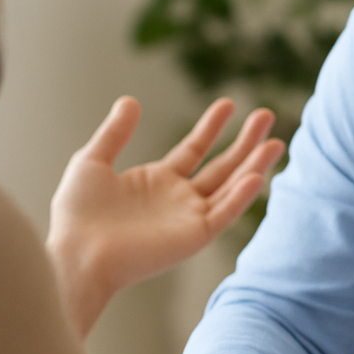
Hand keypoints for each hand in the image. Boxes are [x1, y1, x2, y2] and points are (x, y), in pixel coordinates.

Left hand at [47, 97, 283, 336]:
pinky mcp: (193, 237)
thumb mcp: (92, 162)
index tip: (228, 104)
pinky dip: (241, 196)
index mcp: (157, 182)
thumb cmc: (77, 215)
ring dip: (254, 165)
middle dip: (246, 141)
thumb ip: (114, 133)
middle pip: (222, 166)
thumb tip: (131, 100)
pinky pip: (223, 213)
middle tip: (266, 115)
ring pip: (231, 187)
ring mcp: (189, 219)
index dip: (211, 127)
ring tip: (276, 142)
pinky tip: (256, 176)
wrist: (77, 253)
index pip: (194, 150)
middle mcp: (179, 200)